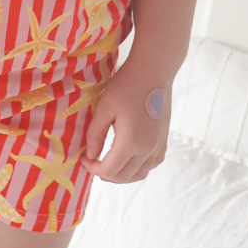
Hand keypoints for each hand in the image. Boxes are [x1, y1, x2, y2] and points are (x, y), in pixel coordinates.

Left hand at [79, 60, 169, 183]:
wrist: (154, 70)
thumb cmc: (126, 85)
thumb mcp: (104, 108)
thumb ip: (95, 135)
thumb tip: (91, 156)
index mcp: (130, 142)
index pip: (109, 170)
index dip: (93, 169)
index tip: (84, 159)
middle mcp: (147, 149)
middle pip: (124, 176)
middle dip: (106, 174)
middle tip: (93, 162)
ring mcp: (158, 145)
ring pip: (141, 174)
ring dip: (123, 174)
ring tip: (109, 163)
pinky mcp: (164, 138)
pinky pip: (153, 163)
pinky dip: (140, 167)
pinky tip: (130, 157)